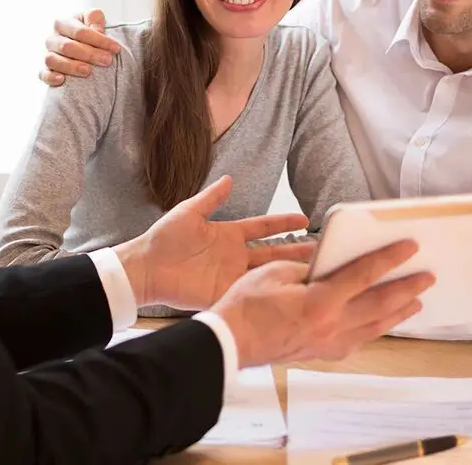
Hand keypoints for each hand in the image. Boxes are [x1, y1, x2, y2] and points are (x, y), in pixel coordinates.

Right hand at [40, 9, 121, 85]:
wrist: (82, 45)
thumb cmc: (90, 32)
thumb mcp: (93, 19)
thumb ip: (95, 19)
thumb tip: (97, 30)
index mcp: (63, 23)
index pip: (80, 31)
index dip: (99, 40)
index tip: (116, 49)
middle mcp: (52, 38)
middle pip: (67, 46)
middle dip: (89, 54)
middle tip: (107, 61)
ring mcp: (48, 54)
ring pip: (52, 60)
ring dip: (71, 66)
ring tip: (88, 71)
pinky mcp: (45, 70)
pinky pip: (43, 74)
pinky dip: (51, 77)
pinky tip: (63, 80)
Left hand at [113, 176, 313, 309]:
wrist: (146, 267)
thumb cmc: (164, 238)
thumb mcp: (189, 212)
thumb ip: (211, 197)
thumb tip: (229, 178)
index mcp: (229, 234)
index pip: (264, 227)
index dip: (284, 222)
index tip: (305, 218)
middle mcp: (235, 255)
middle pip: (274, 251)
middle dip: (298, 250)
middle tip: (324, 249)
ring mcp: (232, 275)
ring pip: (268, 273)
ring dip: (289, 272)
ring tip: (315, 271)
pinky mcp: (225, 292)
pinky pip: (252, 292)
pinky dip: (270, 292)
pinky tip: (291, 293)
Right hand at [211, 241, 434, 367]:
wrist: (230, 343)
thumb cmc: (245, 305)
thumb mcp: (274, 272)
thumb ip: (308, 268)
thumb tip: (328, 267)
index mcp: (319, 302)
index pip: (363, 275)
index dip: (388, 259)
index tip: (409, 247)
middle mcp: (330, 326)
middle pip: (378, 305)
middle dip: (406, 289)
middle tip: (427, 277)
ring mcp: (327, 343)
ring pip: (373, 327)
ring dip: (397, 313)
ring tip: (415, 302)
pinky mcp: (320, 352)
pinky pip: (357, 341)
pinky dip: (374, 330)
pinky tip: (379, 325)